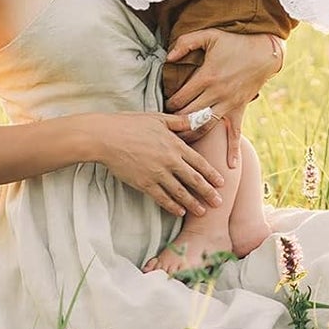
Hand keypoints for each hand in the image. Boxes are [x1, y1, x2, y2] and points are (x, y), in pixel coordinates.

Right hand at [88, 112, 226, 218]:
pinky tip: (180, 211)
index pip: (199, 162)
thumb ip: (181, 122)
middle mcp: (169, 161)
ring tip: (203, 211)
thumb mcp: (160, 118)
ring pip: (180, 192)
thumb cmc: (132, 124)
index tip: (222, 182)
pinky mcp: (143, 183)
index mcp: (175, 145)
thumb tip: (200, 117)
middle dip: (208, 192)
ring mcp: (157, 174)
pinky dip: (172, 206)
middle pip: (194, 180)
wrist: (106, 137)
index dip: (211, 174)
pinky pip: (161, 198)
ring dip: (193, 203)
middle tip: (219, 203)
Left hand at [165, 29, 281, 165]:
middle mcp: (216, 94)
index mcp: (206, 77)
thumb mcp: (209, 36)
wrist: (264, 51)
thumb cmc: (235, 42)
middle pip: (189, 117)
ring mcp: (229, 104)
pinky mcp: (239, 109)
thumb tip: (167, 57)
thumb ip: (185, 43)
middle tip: (163, 132)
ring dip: (191, 138)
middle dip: (174, 126)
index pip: (179, 99)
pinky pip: (235, 133)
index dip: (167, 106)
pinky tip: (230, 165)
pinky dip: (232, 150)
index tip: (161, 108)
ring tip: (179, 147)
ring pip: (205, 128)